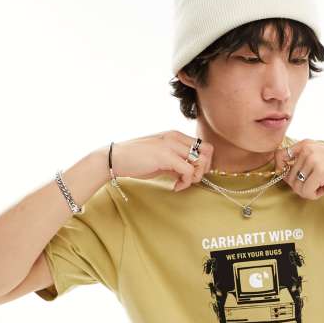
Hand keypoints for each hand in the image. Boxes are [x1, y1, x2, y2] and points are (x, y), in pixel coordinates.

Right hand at [93, 131, 213, 191]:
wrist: (116, 158)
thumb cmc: (137, 160)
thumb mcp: (161, 158)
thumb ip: (177, 162)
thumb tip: (190, 173)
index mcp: (176, 135)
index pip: (205, 146)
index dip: (204, 163)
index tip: (192, 174)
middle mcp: (176, 137)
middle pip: (208, 152)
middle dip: (203, 169)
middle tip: (190, 179)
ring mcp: (171, 145)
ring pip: (201, 161)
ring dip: (195, 177)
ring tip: (181, 183)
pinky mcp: (166, 156)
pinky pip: (189, 171)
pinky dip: (186, 182)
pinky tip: (175, 186)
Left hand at [274, 139, 323, 199]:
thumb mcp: (320, 158)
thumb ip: (302, 162)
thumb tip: (280, 173)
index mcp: (306, 143)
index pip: (279, 156)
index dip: (281, 171)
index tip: (293, 179)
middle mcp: (308, 148)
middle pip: (288, 177)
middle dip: (301, 186)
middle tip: (317, 185)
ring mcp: (314, 159)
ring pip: (297, 186)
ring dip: (309, 192)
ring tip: (323, 185)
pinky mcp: (320, 171)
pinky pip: (306, 192)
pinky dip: (315, 195)